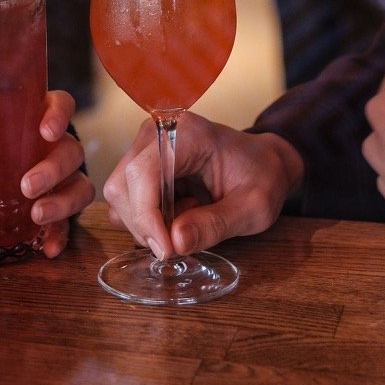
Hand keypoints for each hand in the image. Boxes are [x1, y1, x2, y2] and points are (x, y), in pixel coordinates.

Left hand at [0, 90, 93, 257]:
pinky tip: (47, 248)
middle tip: (26, 186)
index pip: (61, 105)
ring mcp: (64, 179)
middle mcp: (58, 147)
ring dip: (62, 202)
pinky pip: (70, 222)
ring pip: (80, 186)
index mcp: (37, 119)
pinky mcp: (61, 209)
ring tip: (36, 216)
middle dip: (53, 169)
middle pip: (71, 152)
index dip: (59, 115)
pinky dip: (61, 235)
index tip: (45, 130)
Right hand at [103, 112, 303, 259]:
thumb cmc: (262, 177)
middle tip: (178, 243)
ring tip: (188, 221)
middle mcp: (158, 133)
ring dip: (147, 222)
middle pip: (123, 185)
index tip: (166, 250)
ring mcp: (147, 147)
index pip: (144, 173)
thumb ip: (215, 224)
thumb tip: (175, 242)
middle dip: (145, 224)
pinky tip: (178, 216)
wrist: (263, 162)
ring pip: (120, 194)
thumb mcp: (253, 208)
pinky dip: (147, 218)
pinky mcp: (143, 163)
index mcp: (187, 134)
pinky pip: (127, 198)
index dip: (147, 216)